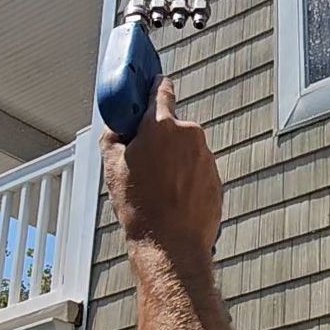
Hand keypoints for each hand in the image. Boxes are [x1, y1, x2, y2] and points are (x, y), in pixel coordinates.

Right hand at [102, 77, 221, 263]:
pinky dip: (186, 179)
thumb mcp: (112, 168)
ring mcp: (207, 157)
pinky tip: (172, 199)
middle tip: (143, 162)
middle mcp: (191, 135)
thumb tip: (116, 124)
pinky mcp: (217, 178)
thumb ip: (113, 135)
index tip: (152, 83)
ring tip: (157, 188)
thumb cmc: (140, 207)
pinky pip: (197, 170)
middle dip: (159, 139)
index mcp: (163, 126)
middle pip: (171, 126)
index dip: (153, 86)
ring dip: (173, 161)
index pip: (161, 91)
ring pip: (185, 150)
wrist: (171, 246)